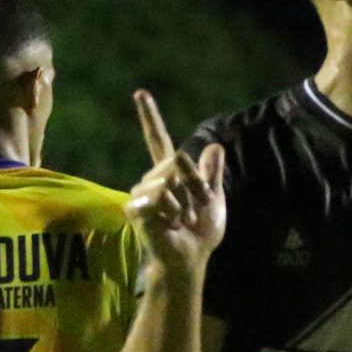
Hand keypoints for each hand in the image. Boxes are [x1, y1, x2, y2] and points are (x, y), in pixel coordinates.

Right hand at [126, 90, 225, 277]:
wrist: (190, 258)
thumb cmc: (200, 234)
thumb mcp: (214, 199)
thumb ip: (212, 174)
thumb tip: (215, 146)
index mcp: (168, 174)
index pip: (158, 141)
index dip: (149, 118)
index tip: (140, 93)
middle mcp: (151, 180)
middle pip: (177, 160)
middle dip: (195, 185)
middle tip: (193, 212)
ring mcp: (141, 193)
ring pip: (170, 177)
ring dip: (185, 202)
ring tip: (180, 220)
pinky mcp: (135, 208)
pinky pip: (160, 195)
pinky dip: (172, 211)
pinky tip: (169, 225)